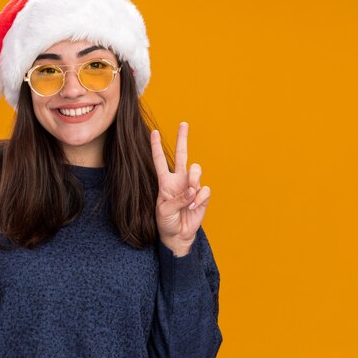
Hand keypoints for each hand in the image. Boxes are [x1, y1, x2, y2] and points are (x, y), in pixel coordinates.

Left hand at [150, 122, 210, 252]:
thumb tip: (192, 190)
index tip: (153, 132)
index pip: (159, 160)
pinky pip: (204, 189)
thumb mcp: (164, 210)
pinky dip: (200, 198)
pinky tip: (194, 207)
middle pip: (182, 154)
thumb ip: (177, 198)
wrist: (177, 235)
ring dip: (194, 179)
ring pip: (196, 169)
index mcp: (165, 181)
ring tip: (190, 194)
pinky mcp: (202, 195)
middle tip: (183, 123)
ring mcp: (191, 186)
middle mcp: (179, 180)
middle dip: (182, 138)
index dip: (156, 146)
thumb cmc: (166, 221)